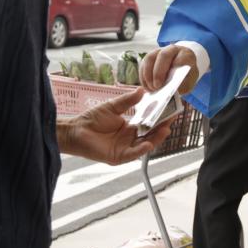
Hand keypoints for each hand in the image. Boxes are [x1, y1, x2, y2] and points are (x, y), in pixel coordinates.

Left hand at [57, 88, 172, 164]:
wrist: (75, 130)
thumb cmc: (92, 119)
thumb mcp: (113, 107)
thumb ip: (128, 101)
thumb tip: (142, 90)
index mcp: (130, 128)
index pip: (149, 124)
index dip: (159, 118)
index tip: (169, 109)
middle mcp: (130, 140)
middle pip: (150, 135)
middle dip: (162, 128)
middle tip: (171, 119)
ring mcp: (125, 149)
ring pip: (145, 145)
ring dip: (156, 139)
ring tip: (165, 130)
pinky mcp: (118, 157)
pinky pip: (133, 154)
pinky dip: (141, 149)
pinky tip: (148, 143)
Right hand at [140, 45, 198, 93]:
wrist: (180, 72)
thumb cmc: (185, 78)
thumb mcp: (188, 83)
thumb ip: (182, 84)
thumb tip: (171, 89)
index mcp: (186, 54)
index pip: (182, 57)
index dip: (177, 65)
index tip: (172, 79)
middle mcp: (172, 49)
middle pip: (163, 55)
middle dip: (158, 72)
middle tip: (157, 86)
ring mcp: (159, 51)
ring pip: (150, 58)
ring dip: (148, 75)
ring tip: (151, 89)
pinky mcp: (150, 57)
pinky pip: (143, 64)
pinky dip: (143, 76)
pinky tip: (147, 87)